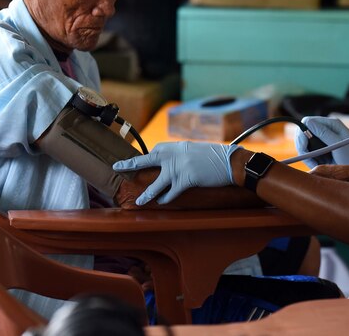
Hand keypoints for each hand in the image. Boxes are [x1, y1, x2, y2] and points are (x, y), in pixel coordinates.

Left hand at [113, 142, 240, 204]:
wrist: (231, 162)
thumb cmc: (216, 157)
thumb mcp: (196, 150)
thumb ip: (182, 155)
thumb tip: (172, 164)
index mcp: (177, 146)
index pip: (156, 150)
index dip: (147, 157)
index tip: (139, 160)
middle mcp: (175, 155)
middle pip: (147, 160)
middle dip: (131, 164)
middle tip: (118, 167)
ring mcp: (179, 167)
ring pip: (157, 183)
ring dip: (147, 194)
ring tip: (140, 201)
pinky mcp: (186, 179)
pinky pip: (171, 192)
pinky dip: (166, 198)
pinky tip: (162, 202)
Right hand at [294, 116, 348, 168]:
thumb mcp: (339, 144)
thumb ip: (323, 133)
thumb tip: (307, 122)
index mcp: (331, 124)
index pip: (307, 122)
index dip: (302, 133)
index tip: (303, 147)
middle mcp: (326, 130)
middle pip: (303, 133)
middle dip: (303, 147)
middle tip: (309, 160)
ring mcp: (323, 140)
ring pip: (305, 145)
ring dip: (307, 156)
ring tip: (316, 165)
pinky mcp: (322, 151)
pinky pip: (309, 154)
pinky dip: (310, 160)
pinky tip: (318, 166)